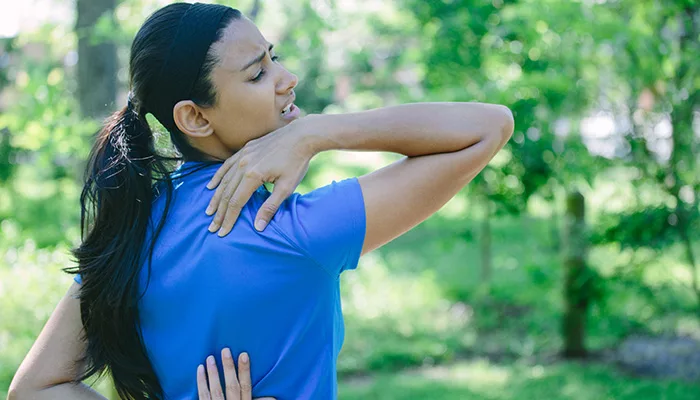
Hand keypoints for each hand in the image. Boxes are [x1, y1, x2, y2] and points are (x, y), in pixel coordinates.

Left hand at [196, 348, 274, 399]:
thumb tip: (272, 397)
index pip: (245, 386)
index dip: (244, 371)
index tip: (243, 355)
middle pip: (231, 386)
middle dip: (228, 368)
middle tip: (225, 350)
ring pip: (215, 390)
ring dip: (212, 373)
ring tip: (210, 358)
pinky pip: (202, 396)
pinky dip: (200, 382)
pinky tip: (199, 370)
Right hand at [205, 118, 316, 235]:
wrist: (301, 136)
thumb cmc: (297, 162)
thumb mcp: (286, 188)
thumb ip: (270, 207)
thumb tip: (258, 227)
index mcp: (253, 176)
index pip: (235, 203)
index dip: (228, 219)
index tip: (222, 232)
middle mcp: (243, 165)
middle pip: (226, 193)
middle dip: (219, 213)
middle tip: (212, 228)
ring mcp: (243, 155)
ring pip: (224, 180)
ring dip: (216, 197)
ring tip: (210, 211)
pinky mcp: (246, 149)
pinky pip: (227, 165)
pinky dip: (218, 176)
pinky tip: (212, 185)